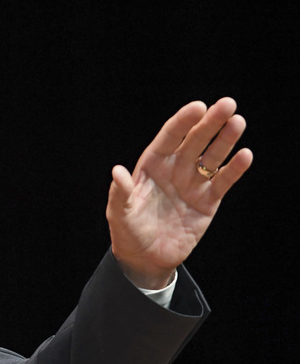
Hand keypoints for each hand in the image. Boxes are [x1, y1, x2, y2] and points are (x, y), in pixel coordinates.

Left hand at [106, 97, 252, 288]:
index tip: (198, 107)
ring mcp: (193, 184)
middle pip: (195, 141)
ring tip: (238, 122)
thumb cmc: (128, 232)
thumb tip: (117, 172)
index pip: (169, 137)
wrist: (145, 259)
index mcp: (152, 166)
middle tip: (228, 104)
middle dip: (210, 122)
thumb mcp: (120, 213)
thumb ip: (121, 193)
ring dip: (226, 140)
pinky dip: (234, 169)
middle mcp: (175, 169)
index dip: (184, 121)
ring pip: (212, 157)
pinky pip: (223, 181)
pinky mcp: (208, 202)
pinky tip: (245, 155)